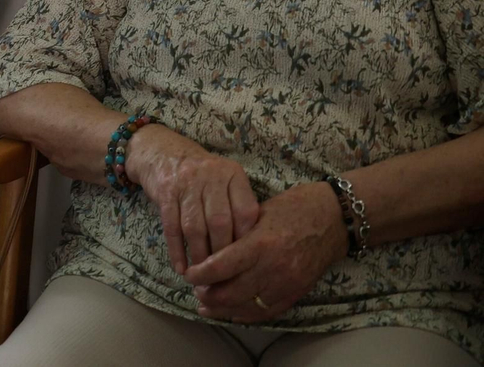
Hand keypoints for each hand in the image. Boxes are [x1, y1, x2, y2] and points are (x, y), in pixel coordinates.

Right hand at [125, 125, 260, 274]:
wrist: (161, 151)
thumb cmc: (201, 175)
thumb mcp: (224, 180)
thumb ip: (237, 206)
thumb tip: (250, 248)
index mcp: (232, 174)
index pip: (245, 212)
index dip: (245, 240)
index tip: (243, 262)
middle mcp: (211, 176)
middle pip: (220, 223)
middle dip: (221, 254)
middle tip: (223, 276)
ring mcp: (186, 183)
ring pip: (195, 227)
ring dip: (199, 255)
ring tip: (202, 276)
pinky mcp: (165, 192)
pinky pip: (172, 226)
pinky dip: (176, 249)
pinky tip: (181, 266)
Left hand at [185, 181, 346, 322]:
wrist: (334, 219)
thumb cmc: (293, 208)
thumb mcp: (257, 212)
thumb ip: (235, 233)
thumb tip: (209, 249)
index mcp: (260, 243)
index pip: (221, 267)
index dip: (200, 275)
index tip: (189, 274)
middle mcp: (274, 268)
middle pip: (230, 293)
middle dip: (207, 294)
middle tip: (196, 288)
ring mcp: (287, 284)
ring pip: (247, 307)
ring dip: (223, 308)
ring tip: (207, 303)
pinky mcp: (297, 293)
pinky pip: (267, 312)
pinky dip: (246, 314)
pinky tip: (231, 312)